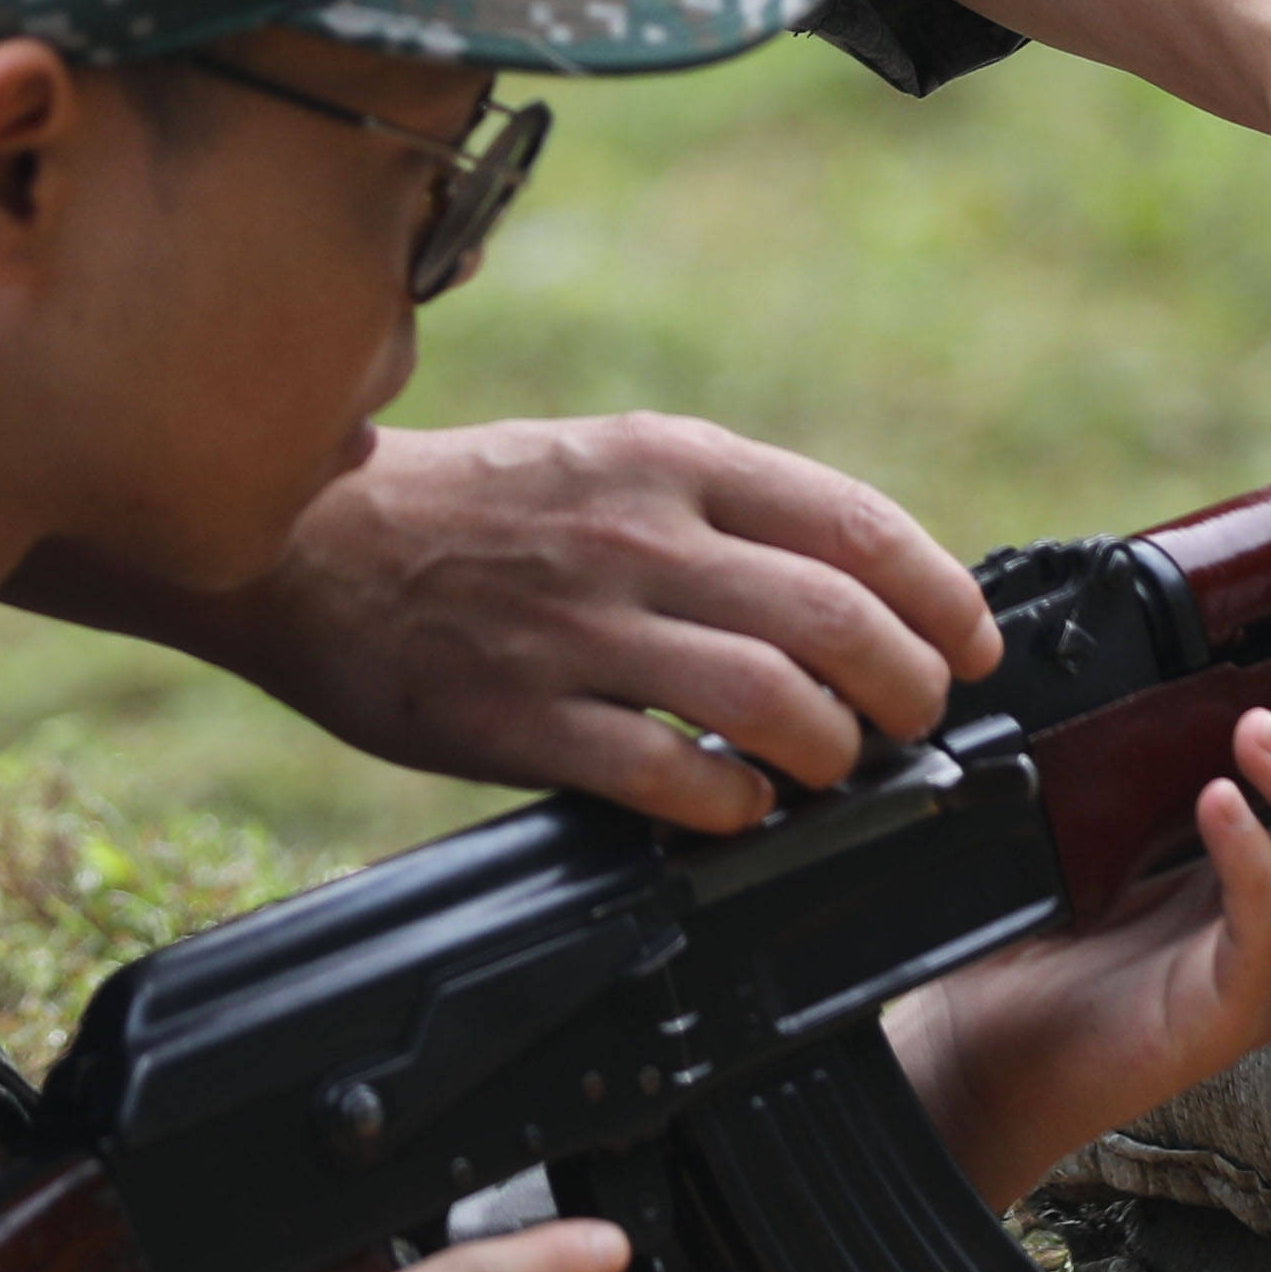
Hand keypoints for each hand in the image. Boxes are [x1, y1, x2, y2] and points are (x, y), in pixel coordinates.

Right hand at [11, 415, 1001, 835]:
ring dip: (831, 756)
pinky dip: (734, 808)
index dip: (942, 597)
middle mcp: (635, 534)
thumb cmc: (465, 510)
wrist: (300, 542)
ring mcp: (579, 629)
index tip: (970, 647)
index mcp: (666, 460)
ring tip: (827, 772)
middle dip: (907, 691)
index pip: (854, 524)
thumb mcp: (603, 462)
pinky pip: (671, 778)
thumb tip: (852, 591)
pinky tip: (738, 811)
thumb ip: (718, 514)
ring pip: (772, 703)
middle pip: (838, 622)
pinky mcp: (521, 717)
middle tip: (910, 724)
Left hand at [886, 689, 1270, 1206]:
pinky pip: (1262, 939)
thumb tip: (1209, 675)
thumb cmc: (1062, 946)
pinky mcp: (1218, 1021)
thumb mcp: (1139, 843)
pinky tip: (1217, 803)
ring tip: (1262, 732)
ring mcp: (1268, 985)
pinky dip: (1250, 861)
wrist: (995, 1057)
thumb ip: (1189, 776)